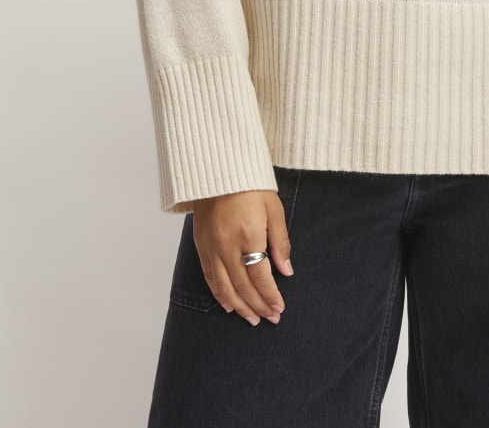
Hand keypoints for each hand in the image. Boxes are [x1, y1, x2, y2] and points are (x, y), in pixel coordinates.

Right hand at [191, 190, 293, 324]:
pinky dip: (220, 295)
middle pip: (243, 286)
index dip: (270, 295)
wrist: (217, 169)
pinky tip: (229, 305)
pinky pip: (210, 277)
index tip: (279, 308)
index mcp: (248, 234)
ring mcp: (211, 247)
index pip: (260, 276)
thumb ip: (280, 242)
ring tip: (252, 319)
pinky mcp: (201, 246)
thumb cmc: (250, 186)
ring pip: (225, 287)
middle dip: (258, 306)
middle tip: (270, 318)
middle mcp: (227, 245)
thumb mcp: (273, 208)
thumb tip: (286, 271)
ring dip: (239, 307)